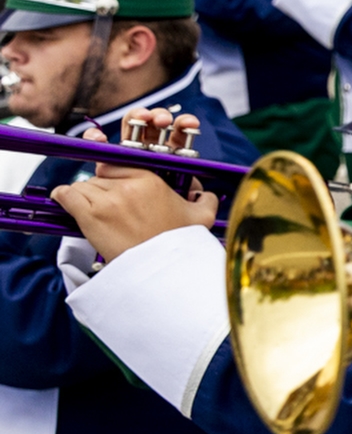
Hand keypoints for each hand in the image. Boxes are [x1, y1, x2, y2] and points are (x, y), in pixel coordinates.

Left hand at [53, 135, 216, 262]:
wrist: (160, 270)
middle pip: (100, 175)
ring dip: (84, 196)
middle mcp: (128, 186)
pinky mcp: (90, 216)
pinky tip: (66, 201)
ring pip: (83, 185)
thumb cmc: (178, 245)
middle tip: (106, 204)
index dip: (115, 174)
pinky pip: (66, 195)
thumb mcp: (201, 217)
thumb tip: (205, 194)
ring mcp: (107, 200)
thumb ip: (205, 199)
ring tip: (91, 210)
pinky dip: (63, 197)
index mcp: (152, 181)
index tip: (114, 183)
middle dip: (101, 187)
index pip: (120, 162)